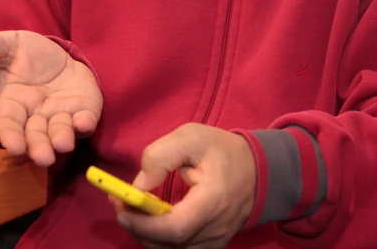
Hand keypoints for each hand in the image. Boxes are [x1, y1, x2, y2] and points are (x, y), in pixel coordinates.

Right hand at [0, 30, 102, 165]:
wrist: (61, 57)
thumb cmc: (31, 56)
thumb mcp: (12, 45)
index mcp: (14, 103)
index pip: (8, 123)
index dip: (10, 135)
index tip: (14, 146)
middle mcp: (37, 115)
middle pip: (35, 135)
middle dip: (39, 146)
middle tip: (44, 157)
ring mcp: (61, 115)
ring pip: (59, 132)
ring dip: (61, 139)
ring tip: (63, 144)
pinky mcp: (84, 110)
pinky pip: (85, 121)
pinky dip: (85, 124)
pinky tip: (85, 123)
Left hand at [114, 124, 255, 247]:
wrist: (257, 170)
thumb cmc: (222, 151)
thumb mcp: (192, 137)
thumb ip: (161, 156)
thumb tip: (139, 185)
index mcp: (214, 200)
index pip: (176, 227)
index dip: (145, 224)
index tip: (122, 206)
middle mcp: (216, 228)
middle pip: (169, 244)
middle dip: (137, 227)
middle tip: (119, 202)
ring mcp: (215, 241)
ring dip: (145, 233)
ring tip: (132, 207)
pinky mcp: (211, 245)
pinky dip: (159, 238)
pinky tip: (150, 219)